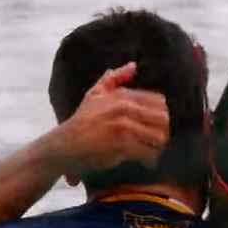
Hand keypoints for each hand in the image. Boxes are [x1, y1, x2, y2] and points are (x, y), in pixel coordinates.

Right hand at [49, 62, 170, 178]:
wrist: (65, 144)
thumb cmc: (81, 121)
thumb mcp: (95, 94)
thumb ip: (114, 79)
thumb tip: (133, 65)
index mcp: (122, 96)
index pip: (159, 102)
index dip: (160, 116)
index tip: (155, 127)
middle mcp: (124, 108)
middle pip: (163, 119)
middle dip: (163, 131)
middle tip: (157, 142)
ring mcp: (123, 127)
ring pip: (158, 137)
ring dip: (158, 146)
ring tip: (152, 152)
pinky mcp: (122, 145)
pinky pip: (147, 152)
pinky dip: (149, 159)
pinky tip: (145, 162)